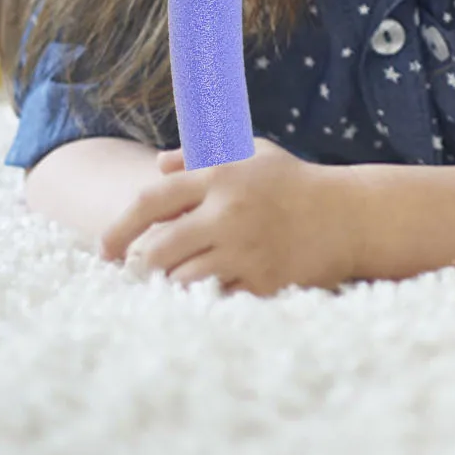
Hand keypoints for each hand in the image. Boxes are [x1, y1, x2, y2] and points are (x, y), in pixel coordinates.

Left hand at [99, 136, 358, 296]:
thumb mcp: (251, 154)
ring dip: (168, 285)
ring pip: (181, 279)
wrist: (349, 216)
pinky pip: (215, 299)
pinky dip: (201, 301)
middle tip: (134, 273)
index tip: (105, 248)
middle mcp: (228, 212)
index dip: (120, 226)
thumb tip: (158, 167)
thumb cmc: (294, 183)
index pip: (151, 200)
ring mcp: (246, 249)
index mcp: (220, 175)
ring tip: (166, 284)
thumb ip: (201, 157)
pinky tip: (199, 298)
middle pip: (158, 248)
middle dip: (138, 265)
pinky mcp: (263, 281)